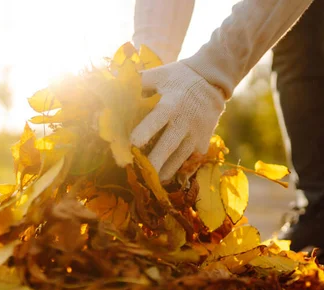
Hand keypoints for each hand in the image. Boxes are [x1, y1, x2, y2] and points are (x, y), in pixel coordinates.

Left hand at [131, 62, 225, 180]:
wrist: (211, 81)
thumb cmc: (178, 78)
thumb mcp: (159, 74)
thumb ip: (138, 82)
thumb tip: (112, 88)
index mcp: (171, 103)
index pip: (158, 118)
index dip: (146, 131)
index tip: (133, 143)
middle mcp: (185, 120)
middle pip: (169, 144)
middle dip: (156, 160)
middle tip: (142, 172)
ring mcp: (196, 133)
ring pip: (180, 157)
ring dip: (165, 170)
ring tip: (152, 181)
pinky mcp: (203, 142)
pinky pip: (189, 160)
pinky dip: (177, 169)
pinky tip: (164, 176)